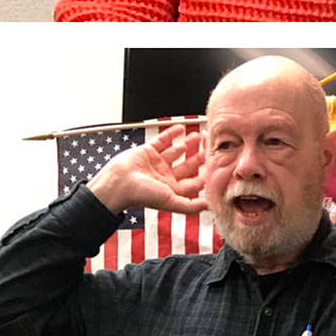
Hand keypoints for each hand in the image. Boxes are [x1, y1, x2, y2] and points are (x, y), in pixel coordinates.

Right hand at [86, 123, 206, 215]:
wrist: (117, 183)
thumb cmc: (141, 195)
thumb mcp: (170, 202)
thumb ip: (190, 206)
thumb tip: (208, 207)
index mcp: (172, 189)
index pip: (194, 181)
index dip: (206, 173)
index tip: (218, 164)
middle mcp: (165, 176)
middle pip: (188, 165)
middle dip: (200, 156)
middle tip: (211, 146)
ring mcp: (156, 163)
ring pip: (176, 151)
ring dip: (188, 144)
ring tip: (199, 136)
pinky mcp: (147, 151)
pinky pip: (162, 140)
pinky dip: (171, 134)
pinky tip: (181, 128)